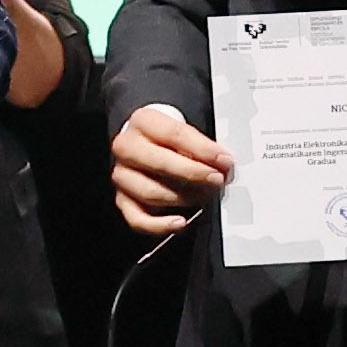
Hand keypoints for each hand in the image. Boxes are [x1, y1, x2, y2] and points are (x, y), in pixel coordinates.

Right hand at [111, 101, 231, 232]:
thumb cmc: (172, 139)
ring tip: (205, 196)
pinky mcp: (122, 199)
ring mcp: (122, 175)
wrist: (149, 144)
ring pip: (151, 192)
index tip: (224, 160)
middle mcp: (127, 147)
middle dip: (193, 174)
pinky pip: (137, 218)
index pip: (174, 134)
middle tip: (217, 180)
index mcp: (143, 121)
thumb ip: (202, 146)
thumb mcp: (186, 132)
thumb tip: (223, 165)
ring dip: (183, 198)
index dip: (203, 149)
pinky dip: (160, 224)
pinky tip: (180, 222)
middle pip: (159, 163)